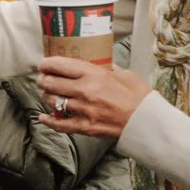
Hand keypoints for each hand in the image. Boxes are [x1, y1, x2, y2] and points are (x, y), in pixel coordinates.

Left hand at [37, 56, 151, 138]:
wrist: (147, 122)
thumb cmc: (138, 96)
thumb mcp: (124, 74)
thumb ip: (107, 68)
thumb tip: (98, 63)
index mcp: (94, 74)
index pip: (60, 65)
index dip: (47, 64)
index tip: (43, 64)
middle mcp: (85, 91)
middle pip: (51, 83)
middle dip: (43, 79)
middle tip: (42, 79)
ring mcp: (83, 110)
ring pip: (52, 101)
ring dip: (46, 97)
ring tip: (47, 94)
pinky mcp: (84, 127)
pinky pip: (60, 124)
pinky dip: (48, 120)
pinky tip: (43, 117)